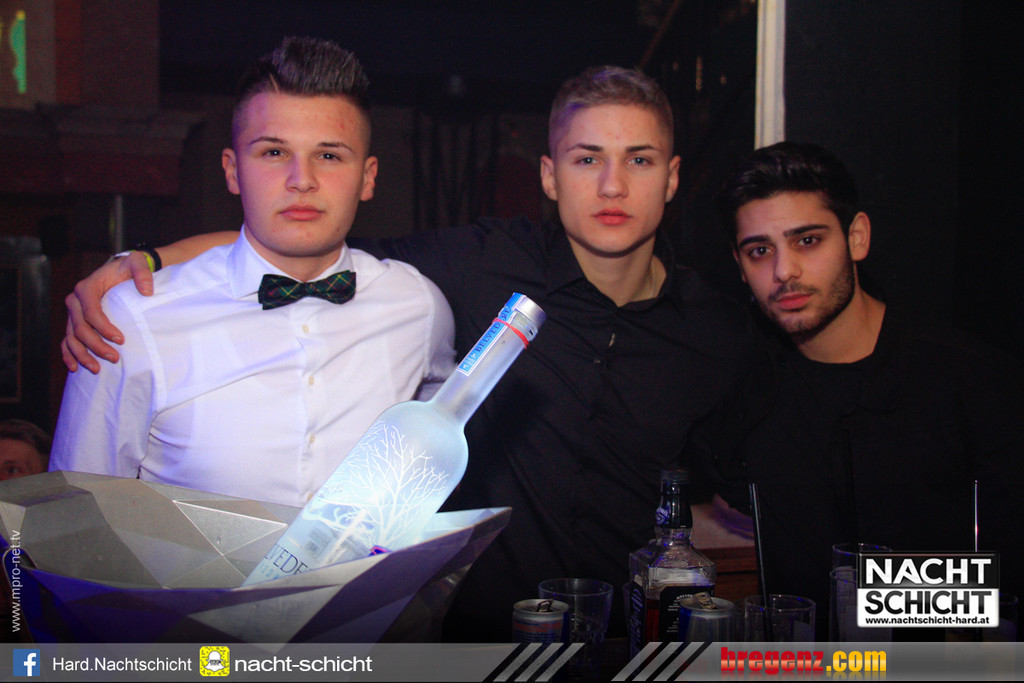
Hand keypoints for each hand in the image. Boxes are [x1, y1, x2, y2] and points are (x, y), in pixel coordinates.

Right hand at [62, 252, 154, 372]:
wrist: (121, 270)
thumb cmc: (129, 268)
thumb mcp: (138, 263)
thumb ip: (142, 273)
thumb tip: (147, 291)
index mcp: (87, 288)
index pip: (91, 312)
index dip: (104, 328)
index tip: (121, 340)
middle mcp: (75, 301)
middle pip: (80, 328)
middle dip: (96, 345)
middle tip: (114, 358)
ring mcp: (73, 313)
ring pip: (71, 337)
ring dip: (82, 355)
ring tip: (96, 369)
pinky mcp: (75, 322)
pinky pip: (67, 340)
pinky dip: (69, 354)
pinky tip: (75, 368)